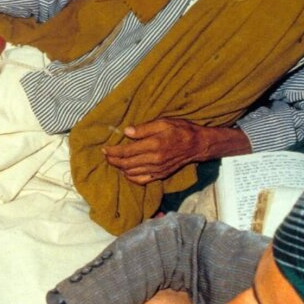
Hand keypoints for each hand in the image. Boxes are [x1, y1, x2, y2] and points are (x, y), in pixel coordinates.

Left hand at [103, 118, 247, 183]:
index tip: (104, 149)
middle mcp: (154, 160)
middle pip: (126, 164)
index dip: (113, 151)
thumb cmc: (181, 130)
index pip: (126, 151)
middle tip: (106, 155)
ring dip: (120, 168)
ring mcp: (157, 169)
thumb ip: (144, 129)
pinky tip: (127, 171)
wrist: (198, 145)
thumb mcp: (164, 122)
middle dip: (113, 160)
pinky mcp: (161, 175)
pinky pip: (141, 180)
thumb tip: (126, 132)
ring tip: (113, 161)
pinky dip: (131, 177)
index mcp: (154, 145)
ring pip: (132, 173)